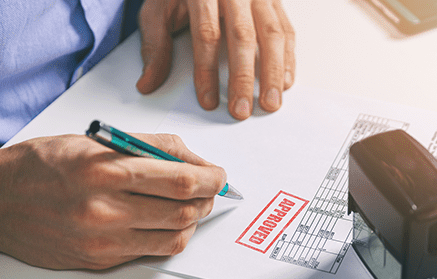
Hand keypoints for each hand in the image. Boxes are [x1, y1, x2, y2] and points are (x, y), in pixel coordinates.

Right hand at [0, 134, 226, 269]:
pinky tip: (164, 222)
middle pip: (186, 211)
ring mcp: (104, 241)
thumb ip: (149, 147)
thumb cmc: (40, 166)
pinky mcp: (101, 261)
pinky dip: (168, 236)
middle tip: (210, 189)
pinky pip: (152, 252)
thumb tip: (195, 159)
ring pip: (175, 237)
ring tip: (189, 205)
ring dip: (193, 220)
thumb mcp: (94, 140)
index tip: (220, 175)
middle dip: (208, 199)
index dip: (213, 178)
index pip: (183, 179)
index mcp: (104, 170)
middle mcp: (105, 209)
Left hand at [135, 0, 295, 119]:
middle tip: (242, 111)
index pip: (206, 34)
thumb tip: (148, 84)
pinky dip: (288, 58)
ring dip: (273, 72)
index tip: (209, 101)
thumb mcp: (158, 12)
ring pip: (271, 34)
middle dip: (243, 78)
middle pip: (242, 36)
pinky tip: (285, 82)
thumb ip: (155, 47)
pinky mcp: (274, 1)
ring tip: (270, 103)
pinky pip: (286, 29)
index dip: (207, 71)